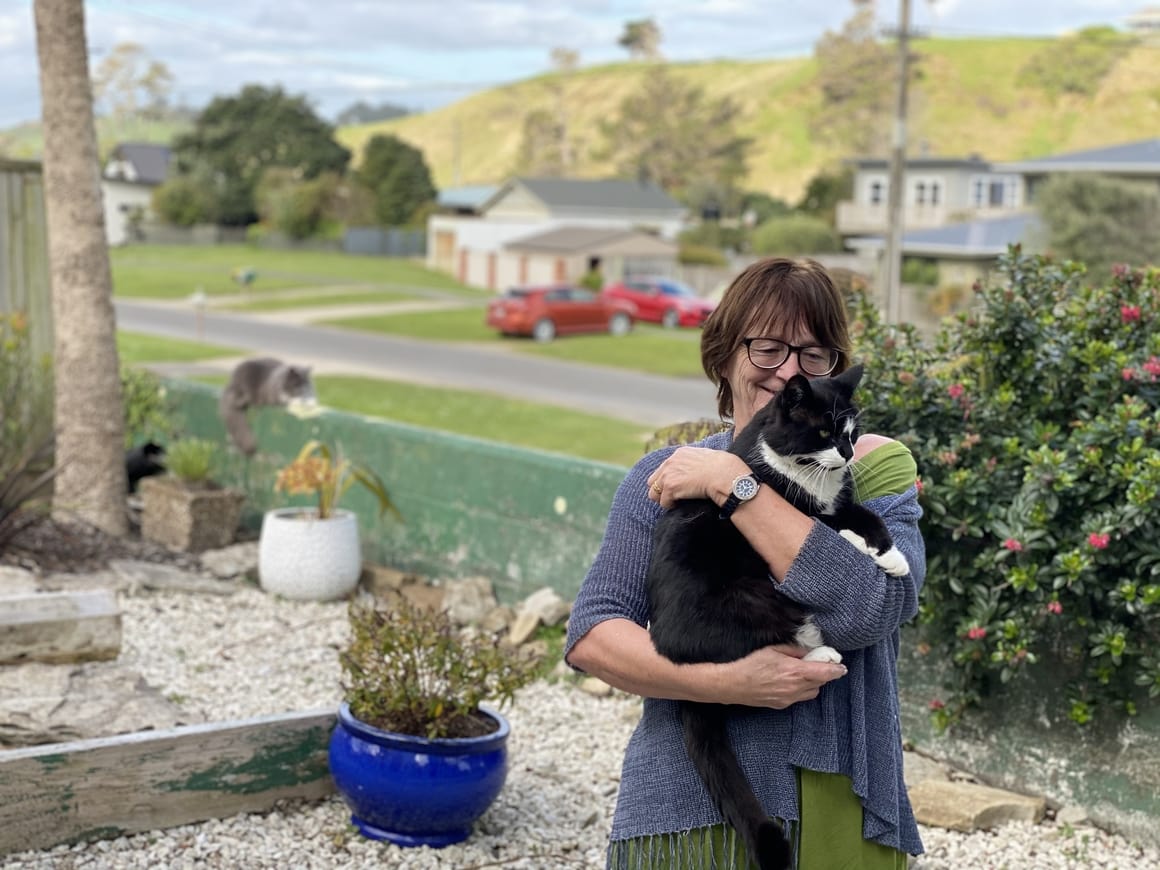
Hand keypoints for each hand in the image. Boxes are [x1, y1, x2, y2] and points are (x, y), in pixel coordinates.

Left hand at [647, 447, 747, 507]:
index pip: (664, 468)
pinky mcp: (671, 487)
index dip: (668, 480)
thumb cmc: (723, 468)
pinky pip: (664, 503)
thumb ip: (696, 460)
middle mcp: (670, 462)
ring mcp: (668, 475)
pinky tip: (681, 504)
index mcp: (679, 454)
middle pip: (653, 481)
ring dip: (664, 499)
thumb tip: (700, 467)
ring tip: (676, 502)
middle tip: (673, 497)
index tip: (676, 487)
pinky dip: (671, 506)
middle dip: (661, 490)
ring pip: (654, 494)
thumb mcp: (706, 457)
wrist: (724, 474)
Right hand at [718, 644, 846, 708]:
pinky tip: (789, 682)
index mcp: (795, 672)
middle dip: (823, 674)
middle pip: (821, 683)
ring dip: (813, 683)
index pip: (825, 673)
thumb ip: (794, 651)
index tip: (841, 666)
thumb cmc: (751, 664)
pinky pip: (799, 698)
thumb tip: (808, 653)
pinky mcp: (782, 705)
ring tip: (801, 674)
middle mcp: (795, 688)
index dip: (836, 670)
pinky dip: (801, 690)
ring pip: (812, 692)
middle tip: (817, 664)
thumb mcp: (773, 650)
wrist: (733, 684)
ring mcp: (789, 698)